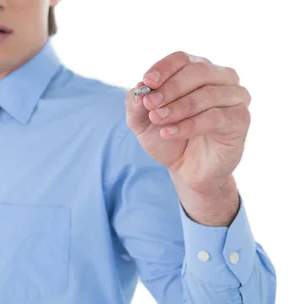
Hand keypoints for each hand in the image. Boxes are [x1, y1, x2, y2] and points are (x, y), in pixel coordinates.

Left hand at [124, 51, 251, 194]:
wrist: (186, 170)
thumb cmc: (167, 138)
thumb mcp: (142, 122)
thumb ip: (136, 104)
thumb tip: (139, 88)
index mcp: (197, 71)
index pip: (182, 59)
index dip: (164, 68)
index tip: (147, 82)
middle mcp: (221, 79)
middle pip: (198, 71)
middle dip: (170, 88)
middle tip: (150, 104)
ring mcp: (235, 98)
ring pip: (208, 94)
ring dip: (178, 107)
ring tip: (157, 119)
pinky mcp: (240, 120)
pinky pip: (216, 117)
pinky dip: (189, 125)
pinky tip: (169, 133)